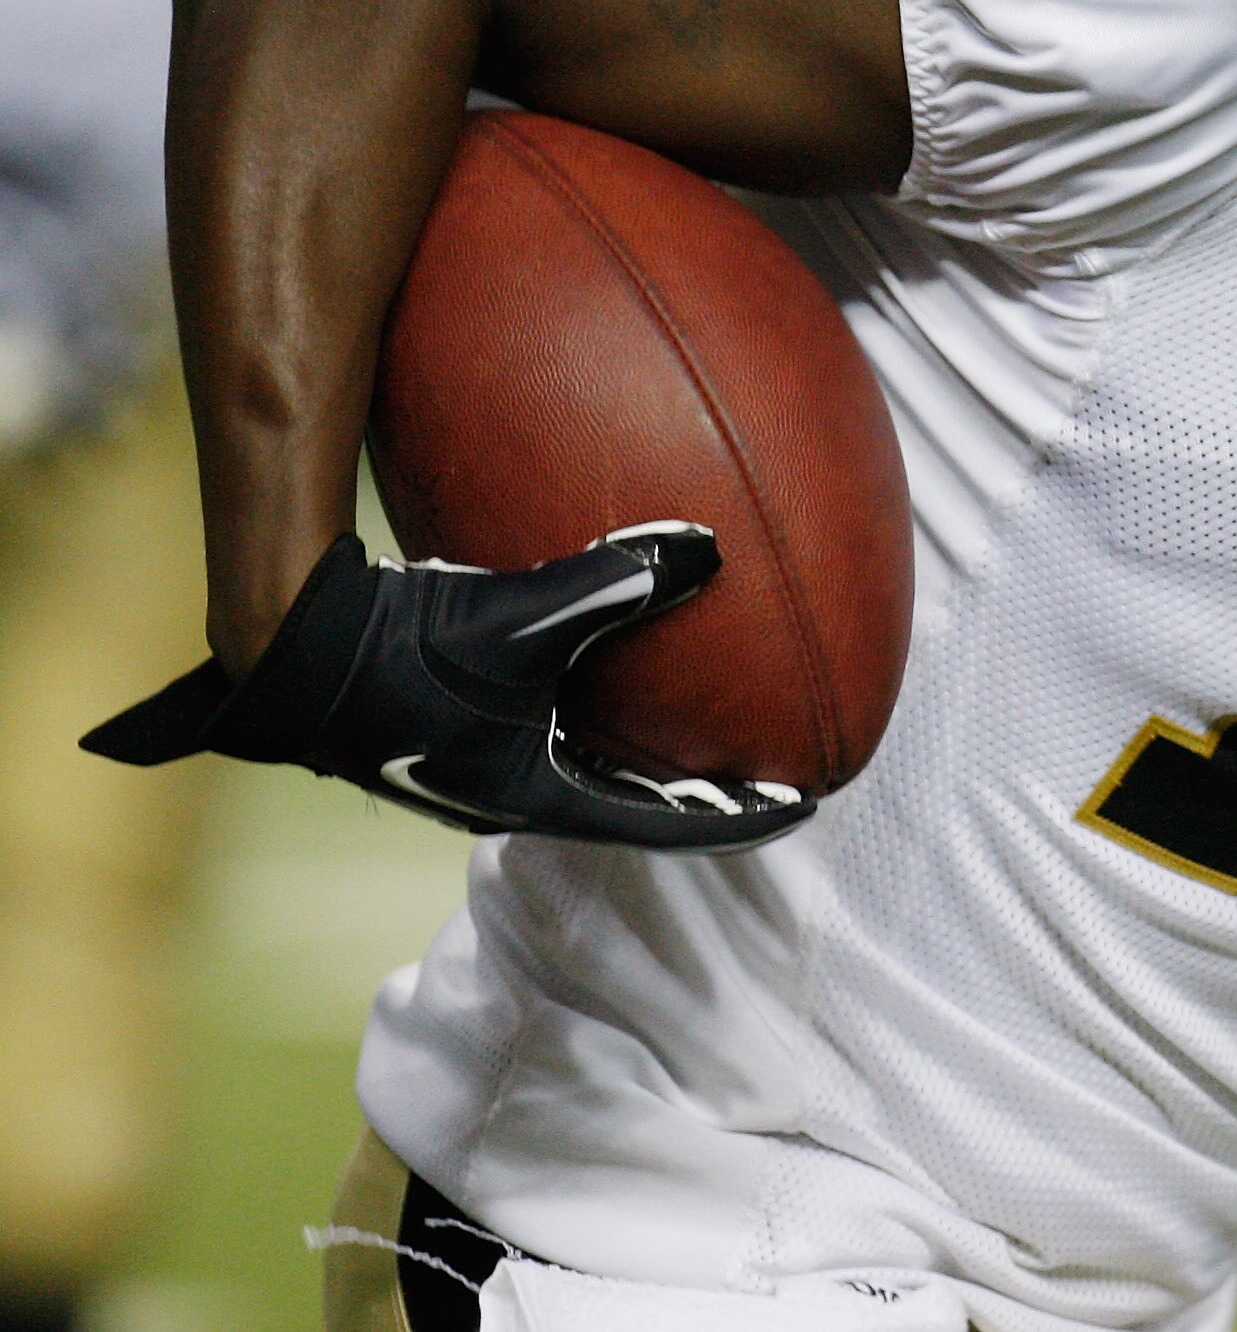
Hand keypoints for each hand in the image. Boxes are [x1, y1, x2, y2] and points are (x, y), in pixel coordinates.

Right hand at [82, 523, 812, 849]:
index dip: (737, 818)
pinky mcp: (461, 722)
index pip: (665, 826)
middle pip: (635, 803)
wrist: (293, 652)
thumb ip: (615, 583)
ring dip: (654, 753)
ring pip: (595, 766)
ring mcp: (482, 762)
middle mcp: (514, 794)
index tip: (801, 804)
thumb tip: (707, 551)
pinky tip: (619, 655)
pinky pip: (559, 723)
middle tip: (768, 767)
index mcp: (537, 799)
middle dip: (703, 789)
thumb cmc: (401, 651)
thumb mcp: (521, 618)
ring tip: (714, 721)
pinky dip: (606, 706)